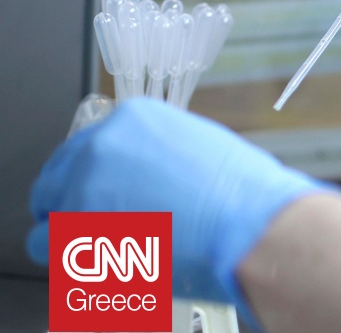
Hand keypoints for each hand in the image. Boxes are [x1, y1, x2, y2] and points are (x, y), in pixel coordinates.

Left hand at [26, 99, 333, 315]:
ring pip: (50, 215)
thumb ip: (160, 156)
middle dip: (75, 201)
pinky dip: (71, 259)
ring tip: (111, 248)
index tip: (107, 193)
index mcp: (133, 119)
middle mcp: (101, 146)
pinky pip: (47, 247)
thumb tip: (147, 177)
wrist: (250, 226)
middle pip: (58, 177)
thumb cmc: (242, 194)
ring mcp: (84, 188)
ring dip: (74, 232)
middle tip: (104, 223)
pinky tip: (104, 262)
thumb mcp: (202, 149)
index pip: (88, 146)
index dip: (97, 177)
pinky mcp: (79, 230)